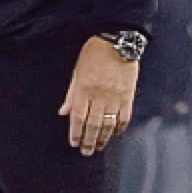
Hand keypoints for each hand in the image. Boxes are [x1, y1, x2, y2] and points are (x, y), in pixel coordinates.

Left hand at [59, 36, 138, 155]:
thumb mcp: (77, 71)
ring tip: (98, 147)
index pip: (78, 117)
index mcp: (84, 89)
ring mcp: (115, 97)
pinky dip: (119, 128)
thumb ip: (71, 94)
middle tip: (86, 152)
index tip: (74, 143)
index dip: (76, 133)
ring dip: (103, 138)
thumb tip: (64, 112)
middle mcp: (99, 96)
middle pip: (93, 125)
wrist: (118, 41)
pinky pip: (124, 117)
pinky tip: (115, 134)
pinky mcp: (128, 96)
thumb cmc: (95, 53)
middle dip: (88, 141)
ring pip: (108, 124)